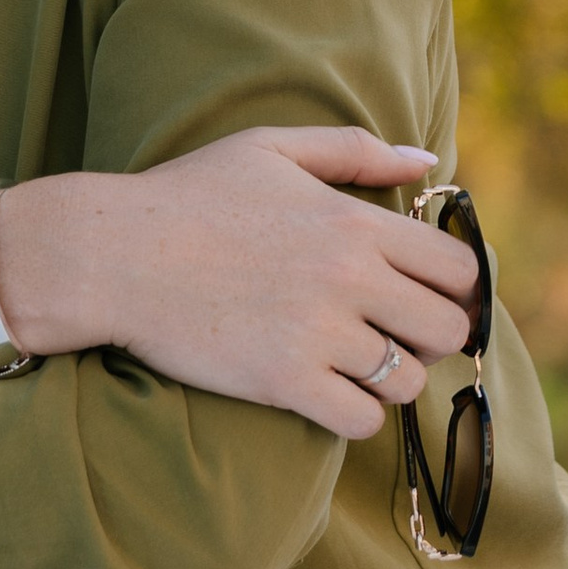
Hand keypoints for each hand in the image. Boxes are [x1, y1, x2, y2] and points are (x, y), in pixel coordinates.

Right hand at [0, 130, 480, 438]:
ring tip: (357, 367)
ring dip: (391, 380)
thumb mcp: (271, 149)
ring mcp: (319, 334)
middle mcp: (349, 278)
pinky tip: (328, 395)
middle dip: (429, 338)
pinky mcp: (283, 382)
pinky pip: (362, 420)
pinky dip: (355, 416)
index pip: (457, 269)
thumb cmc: (187, 196)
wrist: (110, 254)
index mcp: (355, 222)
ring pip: (408, 382)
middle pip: (446, 330)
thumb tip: (427, 165)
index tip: (428, 297)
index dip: (453, 288)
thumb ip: (354, 152)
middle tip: (394, 336)